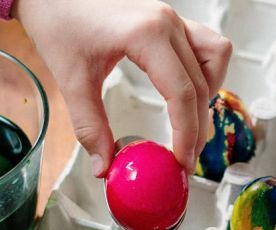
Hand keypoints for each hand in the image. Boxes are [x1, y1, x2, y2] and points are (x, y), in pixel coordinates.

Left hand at [14, 0, 232, 175]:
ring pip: (215, 58)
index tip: (182, 161)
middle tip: (185, 156)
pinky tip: (185, 91)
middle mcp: (167, 23)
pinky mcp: (170, 21)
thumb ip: (90, 127)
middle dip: (197, 126)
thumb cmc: (59, 22)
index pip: (182, 93)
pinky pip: (206, 45)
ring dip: (209, 93)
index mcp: (146, 34)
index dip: (186, 134)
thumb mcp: (72, 81)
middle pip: (201, 84)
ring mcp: (172, 19)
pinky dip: (205, 72)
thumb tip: (105, 165)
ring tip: (189, 120)